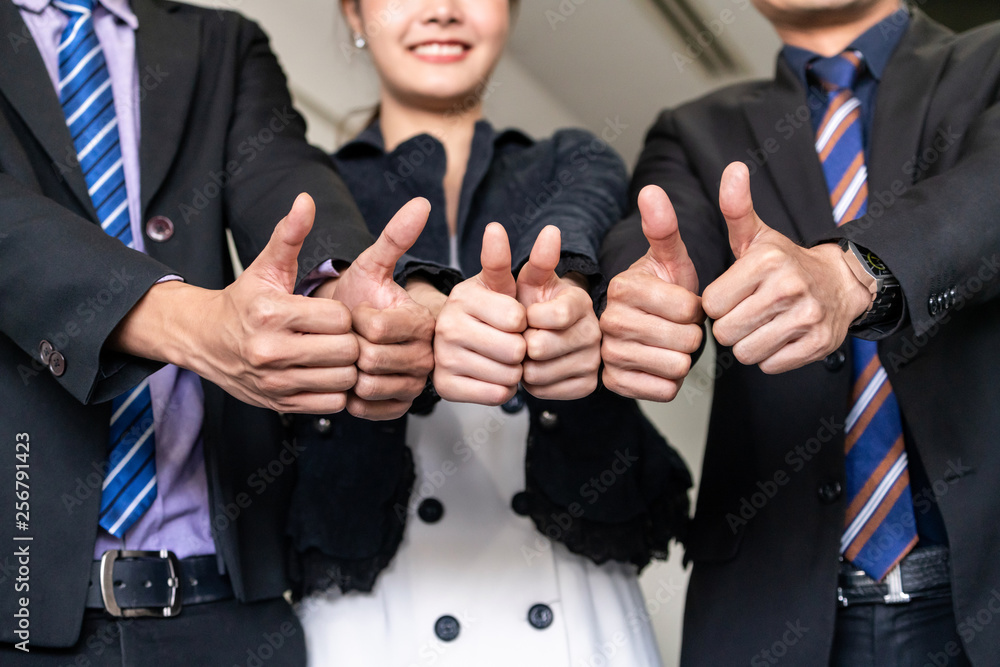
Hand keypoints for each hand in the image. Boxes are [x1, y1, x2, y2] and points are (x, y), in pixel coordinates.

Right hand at [110, 193, 360, 413]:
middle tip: (339, 336)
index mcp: (271, 313)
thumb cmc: (244, 301)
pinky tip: (325, 374)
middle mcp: (270, 350)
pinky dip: (336, 391)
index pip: (339, 318)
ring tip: (334, 355)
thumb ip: (289, 234)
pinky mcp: (279, 405)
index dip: (344, 316)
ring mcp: (274, 382)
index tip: (332, 314)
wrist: (204, 341)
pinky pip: (331, 404)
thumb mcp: (265, 267)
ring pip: (342, 380)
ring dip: (346, 368)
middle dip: (350, 343)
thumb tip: (305, 200)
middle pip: (345, 351)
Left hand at [324, 198, 435, 419]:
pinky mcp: (400, 408)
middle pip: (373, 359)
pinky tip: (350, 377)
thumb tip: (422, 201)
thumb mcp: (372, 265)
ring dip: (348, 372)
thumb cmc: (360, 297)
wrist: (354, 336)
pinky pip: (367, 408)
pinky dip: (351, 396)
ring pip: (369, 386)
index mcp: (424, 320)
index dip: (355, 321)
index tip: (354, 312)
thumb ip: (395, 237)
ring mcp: (416, 385)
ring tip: (350, 355)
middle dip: (350, 346)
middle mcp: (428, 356)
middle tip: (350, 336)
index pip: (377, 328)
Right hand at [433, 223, 526, 405]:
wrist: (463, 340)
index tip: (513, 317)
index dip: (524, 322)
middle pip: (514, 350)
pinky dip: (504, 388)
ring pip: (507, 375)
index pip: (517, 318)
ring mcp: (442, 357)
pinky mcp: (445, 386)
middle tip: (509, 341)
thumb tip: (554, 230)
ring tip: (501, 358)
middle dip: (522, 349)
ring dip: (515, 371)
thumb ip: (537, 261)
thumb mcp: (515, 284)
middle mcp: (447, 324)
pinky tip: (493, 374)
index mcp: (464, 295)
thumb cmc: (496, 309)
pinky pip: (496, 395)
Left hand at [515, 226, 600, 398]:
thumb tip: (551, 230)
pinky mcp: (587, 385)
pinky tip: (536, 367)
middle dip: (520, 342)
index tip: (525, 314)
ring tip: (527, 350)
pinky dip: (531, 383)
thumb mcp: (527, 280)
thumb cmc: (530, 303)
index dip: (528, 318)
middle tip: (523, 335)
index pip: (553, 316)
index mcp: (581, 301)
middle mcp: (595, 331)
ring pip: (538, 373)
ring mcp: (593, 360)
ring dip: (522, 365)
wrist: (538, 333)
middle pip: (541, 348)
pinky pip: (544, 391)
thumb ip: (535, 260)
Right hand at [600, 185, 703, 401]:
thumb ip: (664, 227)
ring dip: (684, 358)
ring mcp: (608, 354)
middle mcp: (608, 320)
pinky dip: (671, 382)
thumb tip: (650, 189)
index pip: (686, 308)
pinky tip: (661, 365)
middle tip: (680, 327)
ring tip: (671, 344)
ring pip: (676, 367)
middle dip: (693, 335)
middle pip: (684, 340)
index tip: (684, 304)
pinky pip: (664, 390)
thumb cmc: (665, 292)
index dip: (697, 309)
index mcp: (623, 286)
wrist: (650, 330)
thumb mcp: (671, 259)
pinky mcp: (614, 383)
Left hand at [702, 162, 871, 373]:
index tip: (733, 294)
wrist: (840, 283)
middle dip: (730, 326)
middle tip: (747, 312)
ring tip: (762, 324)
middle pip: (726, 332)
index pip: (711, 304)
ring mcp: (808, 318)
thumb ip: (736, 208)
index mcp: (768, 261)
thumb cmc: (785, 263)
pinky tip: (780, 336)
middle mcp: (789, 288)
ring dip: (748, 343)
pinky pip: (770, 365)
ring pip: (746, 352)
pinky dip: (770, 356)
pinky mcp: (819, 345)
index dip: (717, 304)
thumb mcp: (757, 235)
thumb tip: (733, 168)